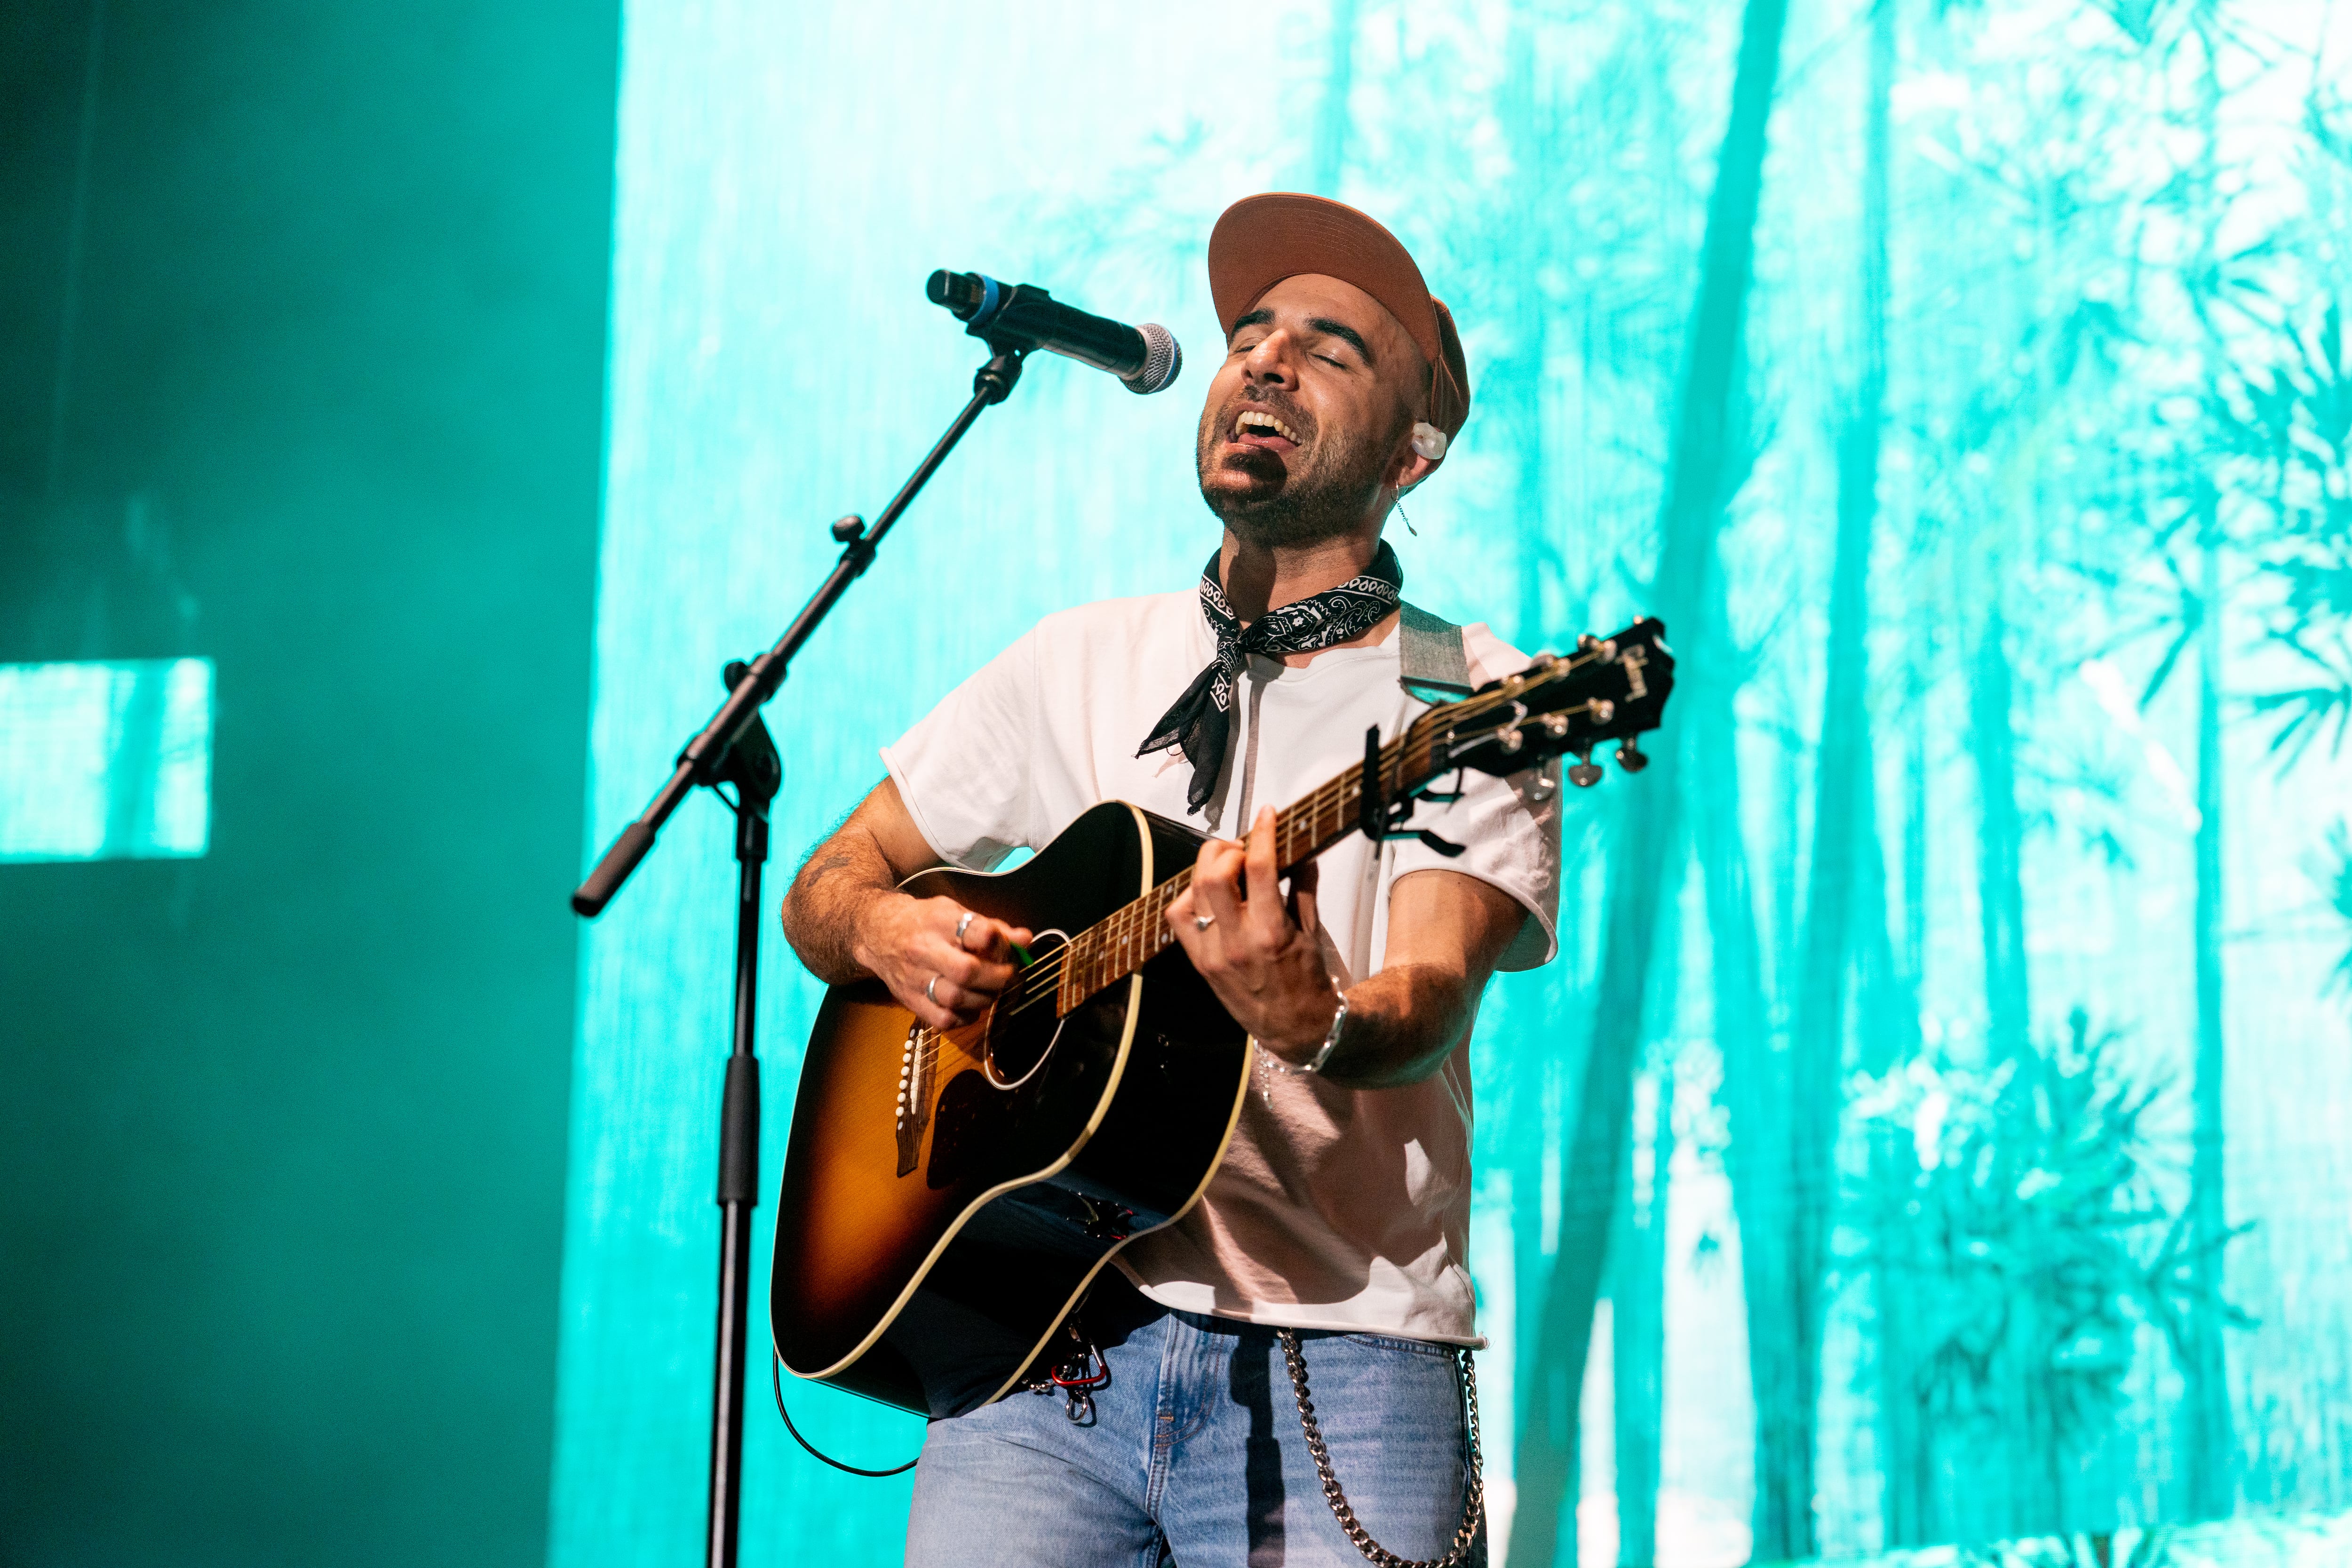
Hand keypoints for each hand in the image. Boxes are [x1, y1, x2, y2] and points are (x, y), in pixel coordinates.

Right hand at [851, 893, 1033, 1031]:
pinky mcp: (910, 1000)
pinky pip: (943, 1019)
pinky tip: (971, 1006)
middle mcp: (924, 949)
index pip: (979, 933)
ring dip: (984, 999)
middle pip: (967, 971)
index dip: (1002, 944)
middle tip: (1008, 975)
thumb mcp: (956, 913)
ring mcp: (914, 978)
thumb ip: (992, 928)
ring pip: (956, 999)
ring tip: (991, 990)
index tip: (1009, 948)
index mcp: (939, 921)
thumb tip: (1026, 940)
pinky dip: (965, 1017)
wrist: (877, 933)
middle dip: (998, 977)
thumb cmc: (925, 922)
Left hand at [1165, 807, 1340, 1061]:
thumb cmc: (1307, 980)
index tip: (1267, 815)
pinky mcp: (1199, 963)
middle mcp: (1237, 942)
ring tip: (1226, 866)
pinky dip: (1189, 896)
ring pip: (1192, 891)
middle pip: (1214, 873)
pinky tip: (1208, 894)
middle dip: (1227, 847)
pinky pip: (1179, 918)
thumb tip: (1300, 849)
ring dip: (1207, 867)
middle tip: (1243, 847)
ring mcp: (1213, 954)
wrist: (1295, 1027)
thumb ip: (1304, 886)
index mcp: (1271, 932)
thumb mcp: (1313, 931)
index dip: (1262, 832)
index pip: (1259, 867)